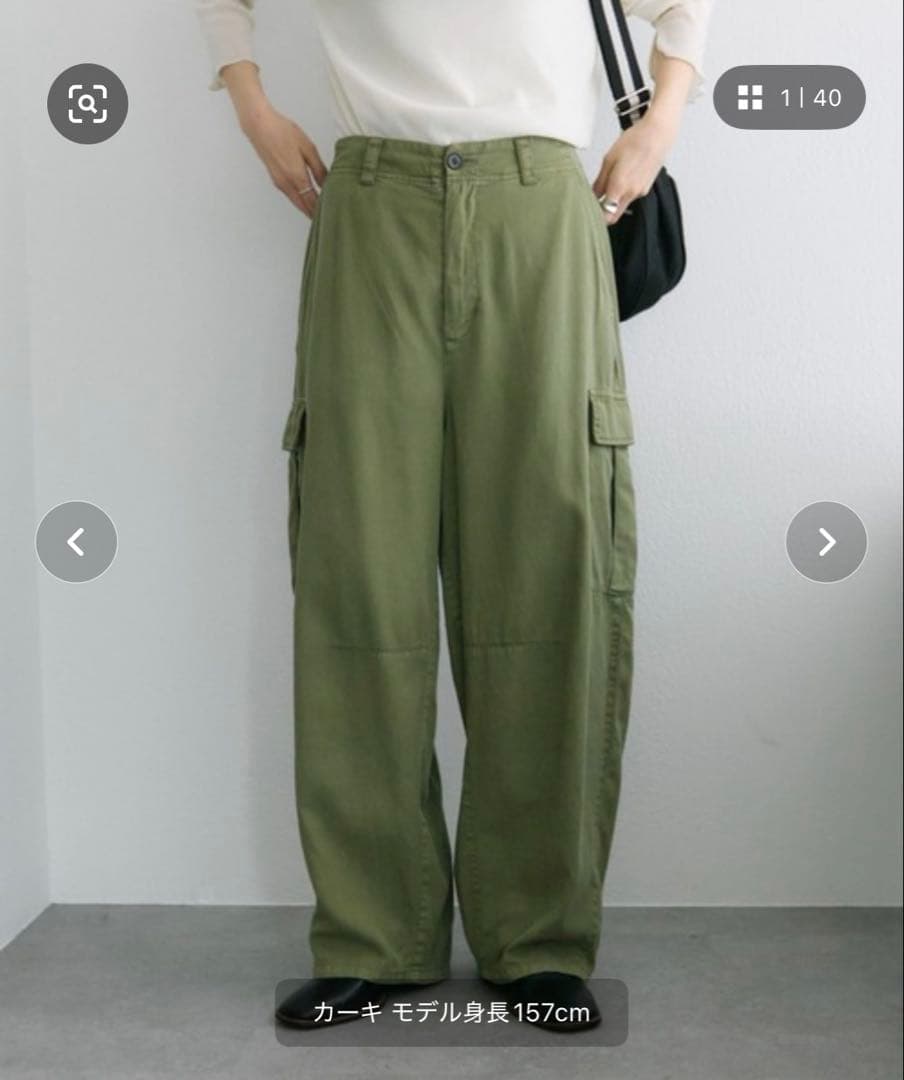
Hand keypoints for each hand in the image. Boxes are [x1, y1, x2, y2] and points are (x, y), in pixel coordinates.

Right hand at [241, 105, 327, 217]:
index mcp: (297, 177)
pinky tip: (307, 199)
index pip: (313, 202)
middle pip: (304, 207)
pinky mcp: (275, 180)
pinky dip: (300, 201)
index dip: (322, 210)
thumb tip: (328, 183)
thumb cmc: (282, 132)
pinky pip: (291, 196)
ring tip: (320, 212)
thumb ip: (319, 168)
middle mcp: (287, 184)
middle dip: (315, 214)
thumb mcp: (308, 148)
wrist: (259, 126)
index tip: (332, 213)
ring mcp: (280, 183)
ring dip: (307, 209)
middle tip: (328, 217)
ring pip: (297, 203)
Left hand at [591, 110, 677, 225]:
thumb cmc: (635, 141)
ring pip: (622, 205)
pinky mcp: (646, 188)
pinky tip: (623, 175)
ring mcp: (640, 192)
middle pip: (614, 216)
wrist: (658, 133)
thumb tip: (594, 195)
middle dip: (604, 213)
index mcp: (620, 187)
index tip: (589, 211)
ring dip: (614, 199)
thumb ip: (600, 181)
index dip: (597, 218)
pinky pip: (631, 196)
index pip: (606, 217)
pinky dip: (624, 191)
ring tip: (610, 180)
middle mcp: (631, 194)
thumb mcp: (609, 159)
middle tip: (595, 202)